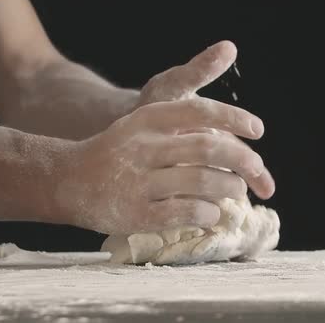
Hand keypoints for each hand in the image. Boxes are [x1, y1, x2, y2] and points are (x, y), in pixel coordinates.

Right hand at [48, 41, 274, 234]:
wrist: (66, 179)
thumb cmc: (120, 151)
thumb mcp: (143, 123)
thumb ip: (184, 119)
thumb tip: (235, 129)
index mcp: (148, 119)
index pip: (200, 111)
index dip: (234, 119)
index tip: (258, 130)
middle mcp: (143, 146)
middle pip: (208, 149)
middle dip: (243, 161)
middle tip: (257, 169)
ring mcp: (138, 181)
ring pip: (203, 182)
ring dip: (230, 188)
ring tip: (237, 190)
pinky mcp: (136, 213)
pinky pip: (187, 213)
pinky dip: (209, 213)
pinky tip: (212, 213)